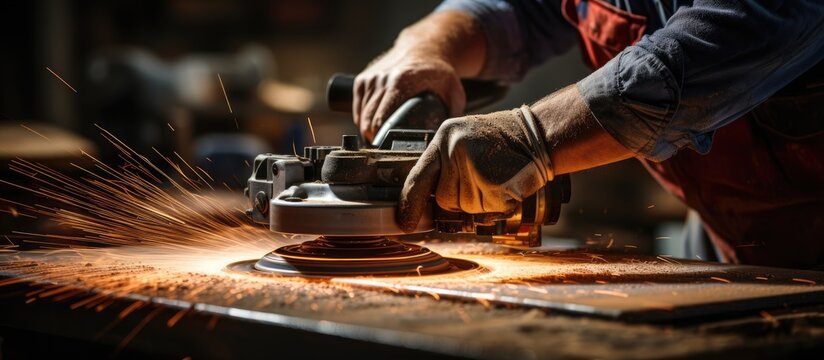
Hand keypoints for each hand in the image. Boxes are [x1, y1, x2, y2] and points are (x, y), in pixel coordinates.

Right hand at [353, 54, 464, 141]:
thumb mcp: (454, 92)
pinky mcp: (363, 78)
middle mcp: (383, 79)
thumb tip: (449, 140)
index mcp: (402, 82)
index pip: (382, 119)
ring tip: (377, 141)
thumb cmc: (439, 72)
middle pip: (368, 119)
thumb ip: (453, 116)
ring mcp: (371, 78)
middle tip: (383, 150)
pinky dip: (361, 118)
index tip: (387, 150)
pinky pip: (358, 105)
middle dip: (373, 138)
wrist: (425, 47)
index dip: (382, 139)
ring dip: (366, 129)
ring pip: (361, 114)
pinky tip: (370, 126)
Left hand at [397, 106, 553, 231]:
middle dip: (460, 199)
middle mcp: (455, 150)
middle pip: (444, 199)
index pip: (419, 177)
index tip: (404, 222)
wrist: (537, 134)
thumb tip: (428, 199)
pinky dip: (498, 205)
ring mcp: (474, 166)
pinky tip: (506, 185)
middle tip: (481, 178)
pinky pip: (487, 210)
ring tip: (495, 178)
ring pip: (466, 207)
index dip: (410, 202)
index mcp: (445, 138)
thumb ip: (444, 163)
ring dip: (481, 202)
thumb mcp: (464, 138)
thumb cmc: (500, 141)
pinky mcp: (494, 183)